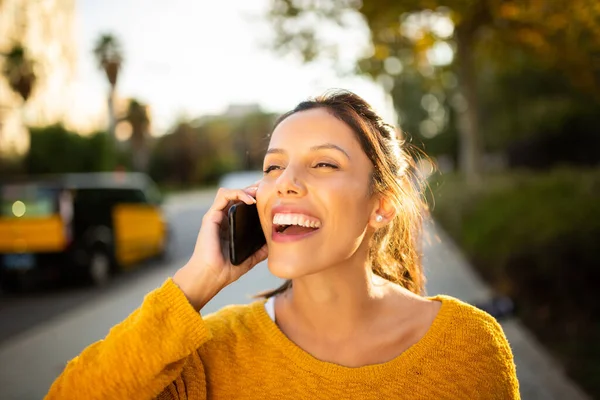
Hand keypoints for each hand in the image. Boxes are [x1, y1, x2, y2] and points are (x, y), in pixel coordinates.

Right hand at [173, 185, 267, 309]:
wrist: (211, 277)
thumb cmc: (226, 270)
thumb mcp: (250, 258)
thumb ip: (261, 250)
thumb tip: (275, 243)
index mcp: (231, 227)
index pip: (242, 206)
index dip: (255, 197)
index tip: (270, 194)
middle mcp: (223, 219)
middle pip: (237, 196)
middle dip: (252, 188)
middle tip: (266, 186)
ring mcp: (216, 216)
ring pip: (230, 192)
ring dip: (245, 189)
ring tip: (258, 193)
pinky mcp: (211, 216)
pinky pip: (223, 196)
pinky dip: (237, 193)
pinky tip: (250, 200)